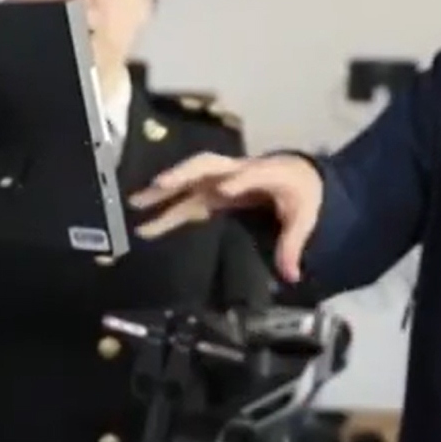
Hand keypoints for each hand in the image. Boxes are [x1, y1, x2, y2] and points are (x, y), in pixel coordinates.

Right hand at [129, 153, 322, 281]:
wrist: (297, 176)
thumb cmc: (301, 193)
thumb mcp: (304, 218)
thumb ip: (293, 245)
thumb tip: (291, 275)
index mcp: (267, 173)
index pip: (253, 174)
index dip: (240, 180)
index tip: (225, 191)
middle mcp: (238, 171)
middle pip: (208, 166)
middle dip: (185, 174)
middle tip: (161, 183)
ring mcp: (221, 181)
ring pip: (189, 181)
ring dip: (164, 191)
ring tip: (136, 202)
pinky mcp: (212, 194)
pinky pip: (187, 202)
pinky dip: (167, 213)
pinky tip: (146, 227)